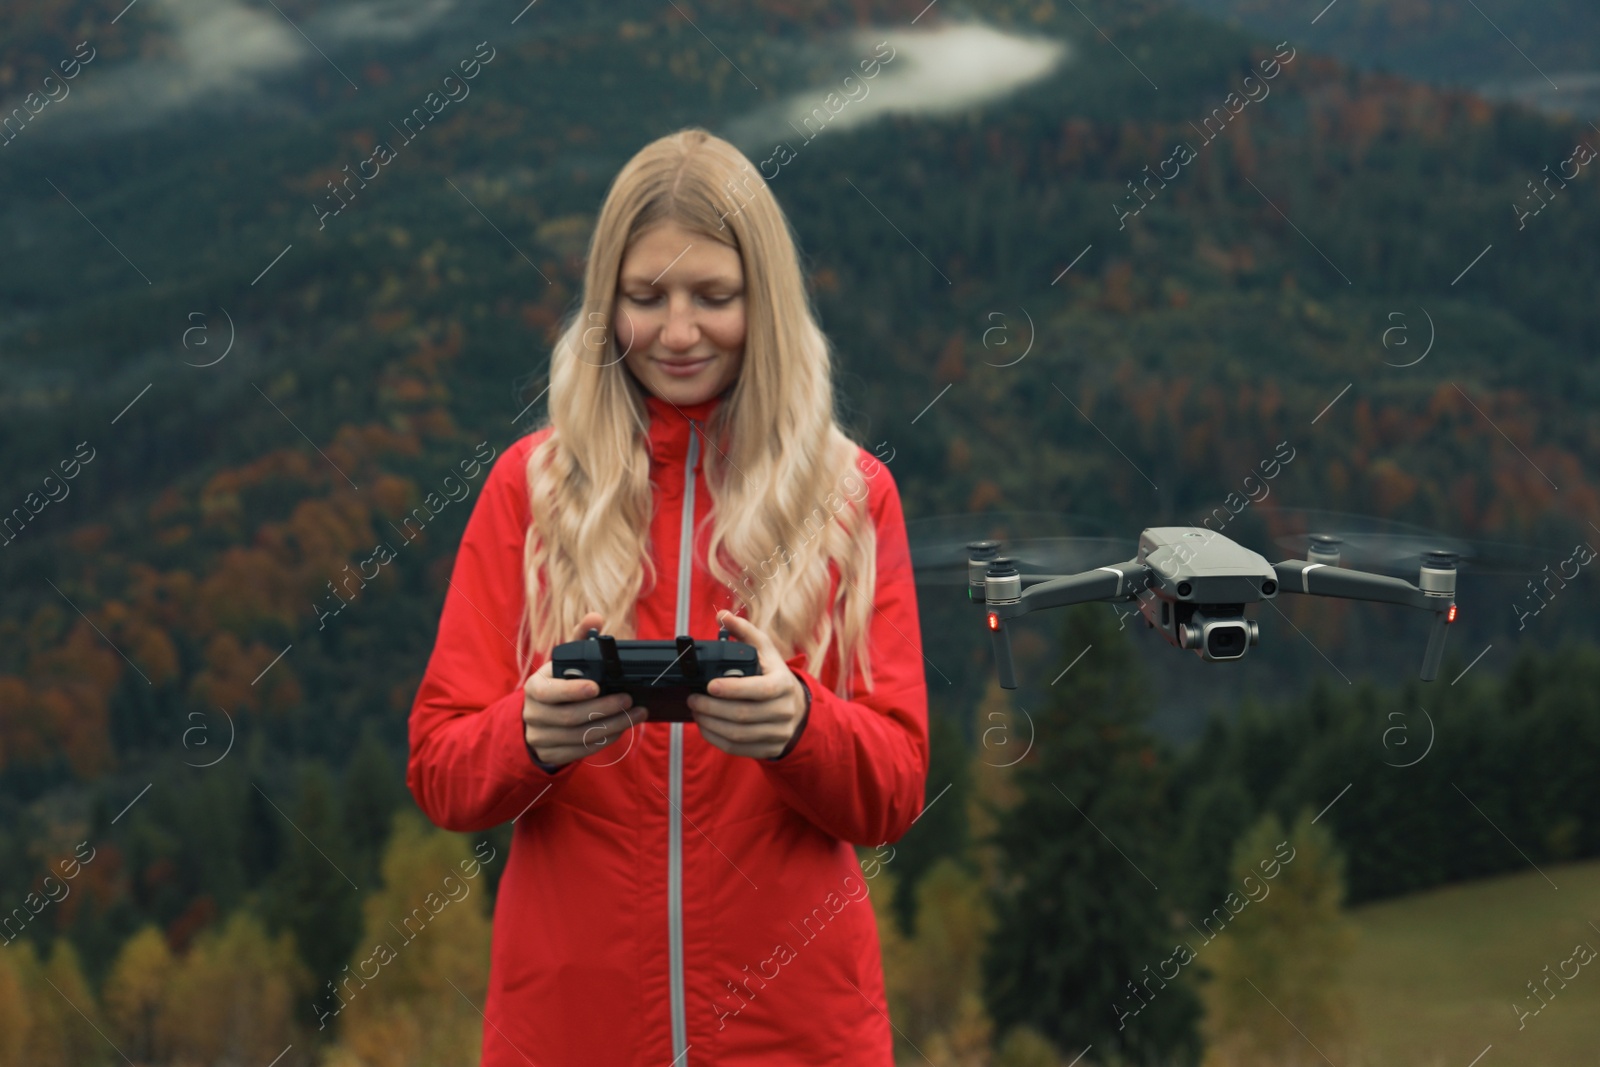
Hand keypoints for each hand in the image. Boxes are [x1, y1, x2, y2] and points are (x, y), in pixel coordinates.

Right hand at [523, 612, 643, 767]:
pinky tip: (622, 728)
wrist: (537, 718)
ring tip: (636, 714)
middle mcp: (534, 714)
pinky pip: (582, 751)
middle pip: (570, 717)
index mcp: (534, 688)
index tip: (597, 686)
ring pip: (580, 736)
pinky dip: (605, 739)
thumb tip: (596, 617)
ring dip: (612, 725)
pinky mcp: (552, 754)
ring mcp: (541, 737)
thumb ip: (580, 639)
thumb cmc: (557, 684)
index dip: (573, 690)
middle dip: (604, 709)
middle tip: (629, 700)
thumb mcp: (563, 661)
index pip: (550, 692)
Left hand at [687, 610, 807, 759]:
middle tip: (692, 698)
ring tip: (695, 710)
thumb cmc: (773, 675)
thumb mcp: (765, 651)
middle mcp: (784, 710)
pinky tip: (704, 726)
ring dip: (710, 723)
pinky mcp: (770, 748)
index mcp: (783, 684)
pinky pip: (737, 749)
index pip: (760, 690)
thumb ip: (744, 632)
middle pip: (743, 715)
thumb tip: (722, 616)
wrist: (795, 708)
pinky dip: (715, 738)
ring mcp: (778, 732)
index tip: (709, 685)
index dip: (733, 689)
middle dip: (712, 708)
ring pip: (738, 734)